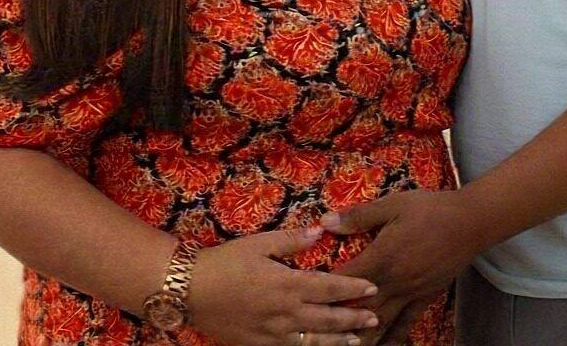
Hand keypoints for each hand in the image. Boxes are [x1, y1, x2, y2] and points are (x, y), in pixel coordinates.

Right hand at [189, 225, 380, 345]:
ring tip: (357, 341)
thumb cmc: (227, 261)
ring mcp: (273, 334)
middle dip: (353, 319)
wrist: (192, 290)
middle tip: (375, 318)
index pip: (329, 287)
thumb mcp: (260, 242)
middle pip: (327, 318)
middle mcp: (285, 313)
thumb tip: (321, 231)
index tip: (373, 288)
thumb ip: (292, 240)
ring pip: (313, 341)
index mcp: (288, 284)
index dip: (352, 288)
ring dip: (337, 341)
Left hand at [321, 190, 480, 344]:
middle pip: (359, 311)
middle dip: (337, 323)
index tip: (304, 298)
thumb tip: (326, 222)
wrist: (469, 222)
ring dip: (360, 338)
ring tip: (341, 345)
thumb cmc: (429, 209)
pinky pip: (405, 326)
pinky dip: (391, 340)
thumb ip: (359, 216)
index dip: (323, 291)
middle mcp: (394, 283)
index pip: (345, 281)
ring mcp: (410, 295)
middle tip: (317, 332)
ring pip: (380, 324)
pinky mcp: (424, 300)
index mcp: (382, 258)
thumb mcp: (393, 204)